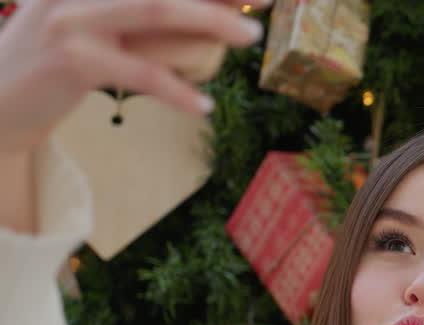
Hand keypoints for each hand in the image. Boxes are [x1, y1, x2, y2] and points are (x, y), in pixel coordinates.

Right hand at [0, 0, 268, 155]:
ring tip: (250, 35)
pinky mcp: (72, 60)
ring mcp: (73, 18)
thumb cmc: (64, 63)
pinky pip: (141, 72)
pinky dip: (178, 91)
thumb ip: (154, 18)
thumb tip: (218, 14)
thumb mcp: (107, 29)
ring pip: (155, 9)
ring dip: (211, 21)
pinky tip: (203, 106)